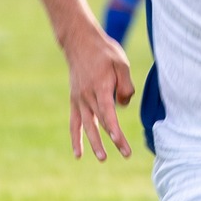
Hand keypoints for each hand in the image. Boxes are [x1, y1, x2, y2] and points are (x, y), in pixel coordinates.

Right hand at [60, 22, 133, 160]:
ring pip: (87, 126)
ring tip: (103, 158)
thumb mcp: (121, 63)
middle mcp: (88, 96)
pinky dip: (76, 139)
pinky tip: (78, 154)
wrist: (80, 43)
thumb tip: (123, 105)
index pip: (108, 113)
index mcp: (101, 87)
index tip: (120, 142)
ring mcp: (80, 100)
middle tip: (126, 153)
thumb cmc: (104, 52)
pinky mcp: (75, 101)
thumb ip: (125, 85)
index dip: (114, 129)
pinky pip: (74, 123)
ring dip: (95, 143)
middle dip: (114, 139)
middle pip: (102, 122)